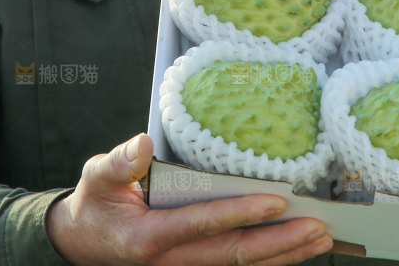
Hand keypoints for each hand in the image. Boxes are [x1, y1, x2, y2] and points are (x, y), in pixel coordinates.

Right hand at [46, 132, 332, 265]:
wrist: (80, 244)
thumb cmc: (95, 204)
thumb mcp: (97, 176)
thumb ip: (120, 162)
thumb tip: (144, 145)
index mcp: (149, 237)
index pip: (203, 225)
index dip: (240, 214)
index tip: (276, 203)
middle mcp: (170, 262)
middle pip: (233, 254)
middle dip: (278, 242)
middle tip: (317, 227)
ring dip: (282, 255)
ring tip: (318, 239)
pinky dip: (267, 260)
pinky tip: (294, 250)